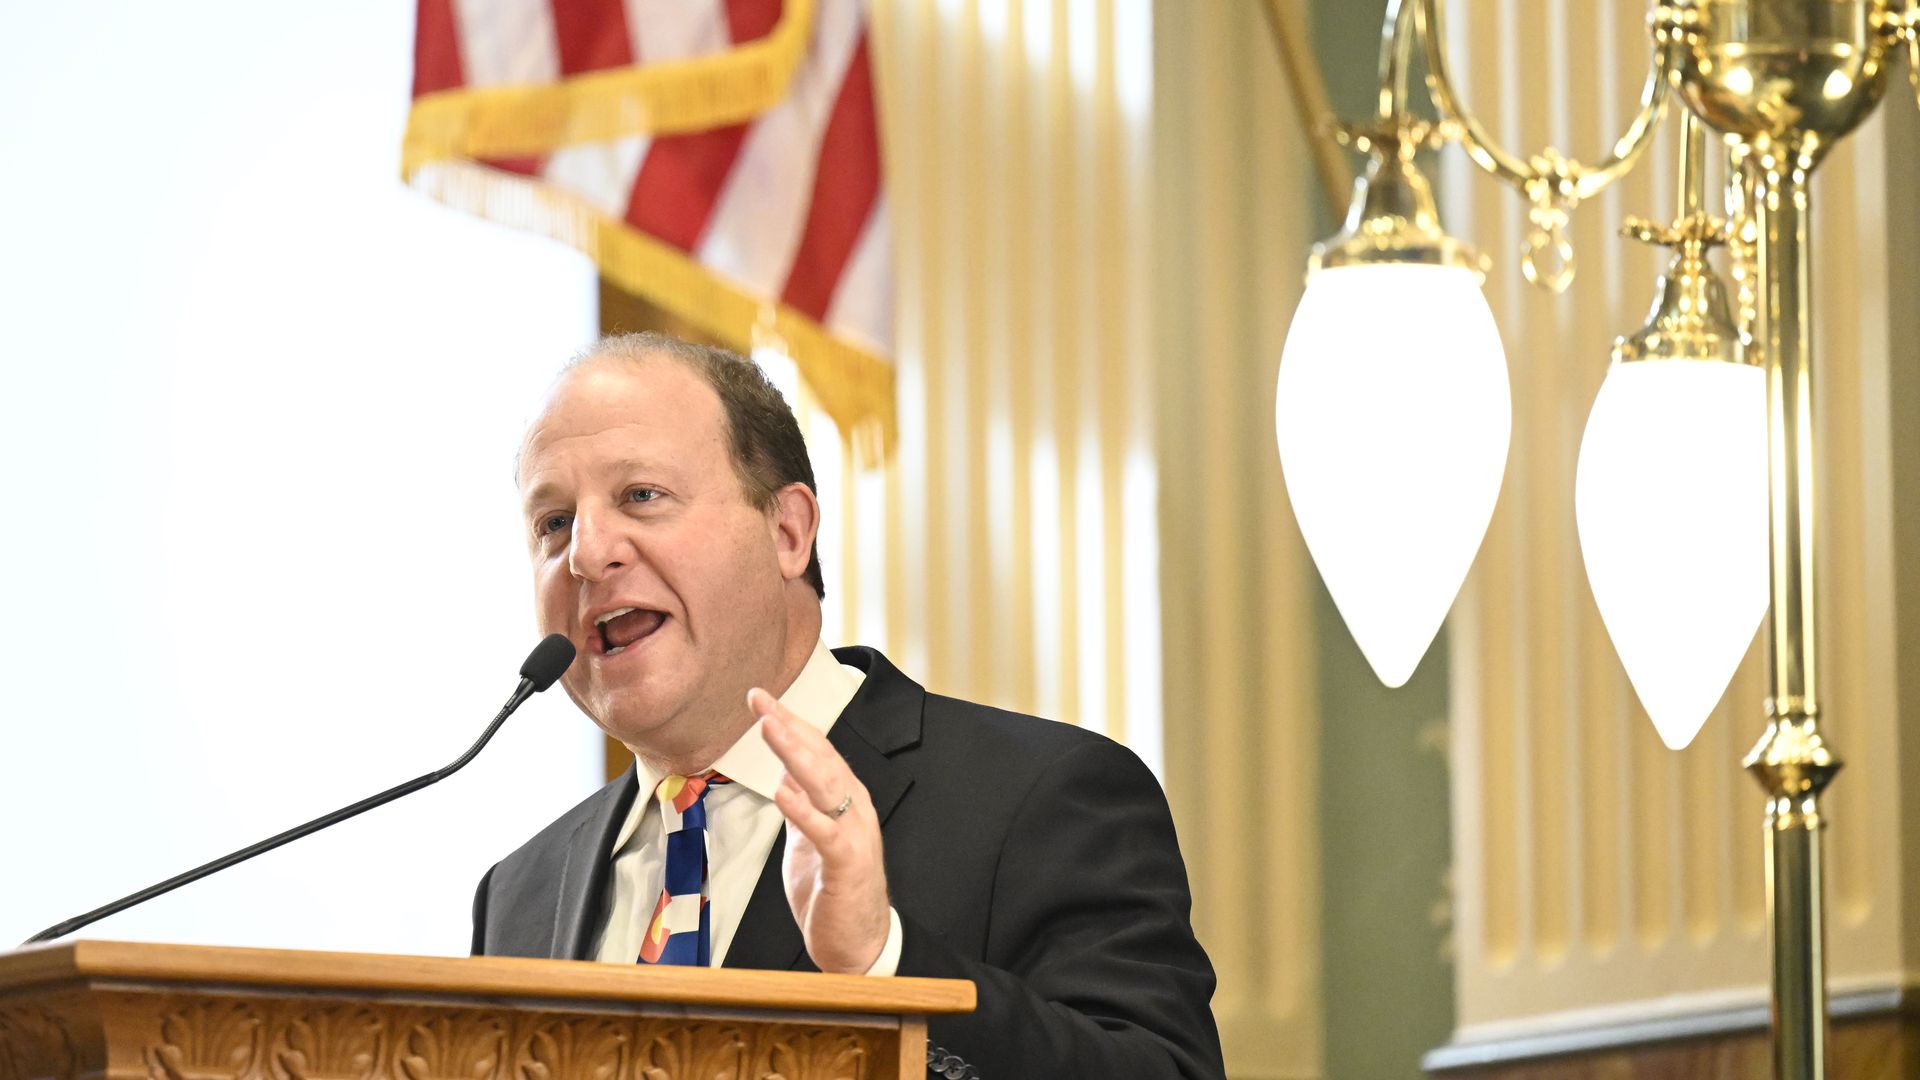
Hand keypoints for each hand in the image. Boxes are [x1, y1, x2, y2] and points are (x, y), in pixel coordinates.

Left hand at [749, 687, 891, 973]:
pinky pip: (824, 831)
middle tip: (759, 699)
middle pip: (821, 758)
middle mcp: (855, 809)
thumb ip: (803, 808)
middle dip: (788, 726)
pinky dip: (803, 810)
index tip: (761, 699)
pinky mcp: (847, 864)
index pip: (817, 751)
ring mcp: (854, 834)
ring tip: (769, 728)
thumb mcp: (811, 840)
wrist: (860, 944)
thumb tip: (784, 778)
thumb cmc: (835, 892)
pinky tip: (782, 792)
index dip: (790, 722)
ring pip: (825, 785)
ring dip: (795, 754)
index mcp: (846, 800)